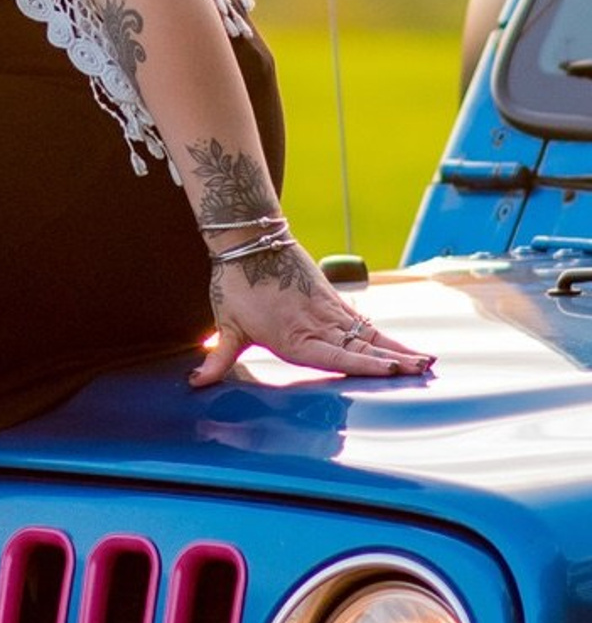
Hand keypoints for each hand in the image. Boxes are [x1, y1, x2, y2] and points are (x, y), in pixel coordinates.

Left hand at [191, 243, 433, 386]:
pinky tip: (396, 344)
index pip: (338, 356)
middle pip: (362, 347)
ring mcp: (327, 310)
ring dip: (396, 347)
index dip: (367, 365)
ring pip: (368, 333)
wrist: (248, 238)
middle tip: (426, 370)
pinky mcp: (329, 297)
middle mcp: (318, 325)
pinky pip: (360, 319)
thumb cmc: (235, 282)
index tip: (394, 370)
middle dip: (395, 359)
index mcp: (295, 338)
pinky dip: (380, 332)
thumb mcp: (226, 323)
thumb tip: (195, 384)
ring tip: (426, 360)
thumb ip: (217, 358)